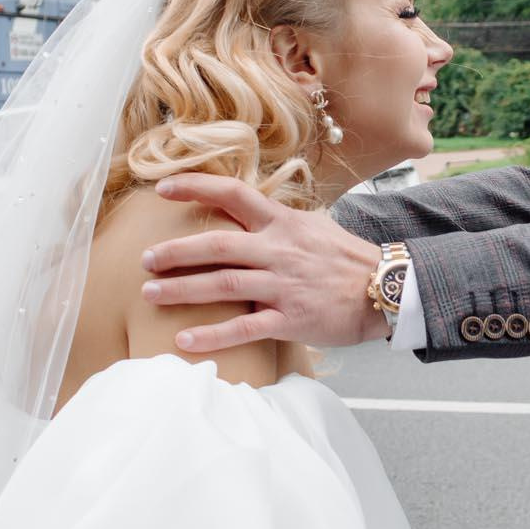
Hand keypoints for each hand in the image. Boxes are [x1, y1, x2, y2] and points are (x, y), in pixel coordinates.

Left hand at [141, 174, 388, 351]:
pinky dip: (213, 336)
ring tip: (150, 294)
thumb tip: (245, 210)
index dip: (196, 187)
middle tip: (144, 260)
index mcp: (283, 223)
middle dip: (175, 252)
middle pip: (218, 245)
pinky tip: (185, 340)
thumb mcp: (314, 226)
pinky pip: (245, 328)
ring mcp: (285, 286)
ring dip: (182, 290)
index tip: (162, 188)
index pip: (234, 194)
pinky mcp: (292, 319)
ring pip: (224, 285)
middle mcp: (280, 250)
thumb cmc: (346, 259)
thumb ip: (277, 221)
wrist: (385, 290)